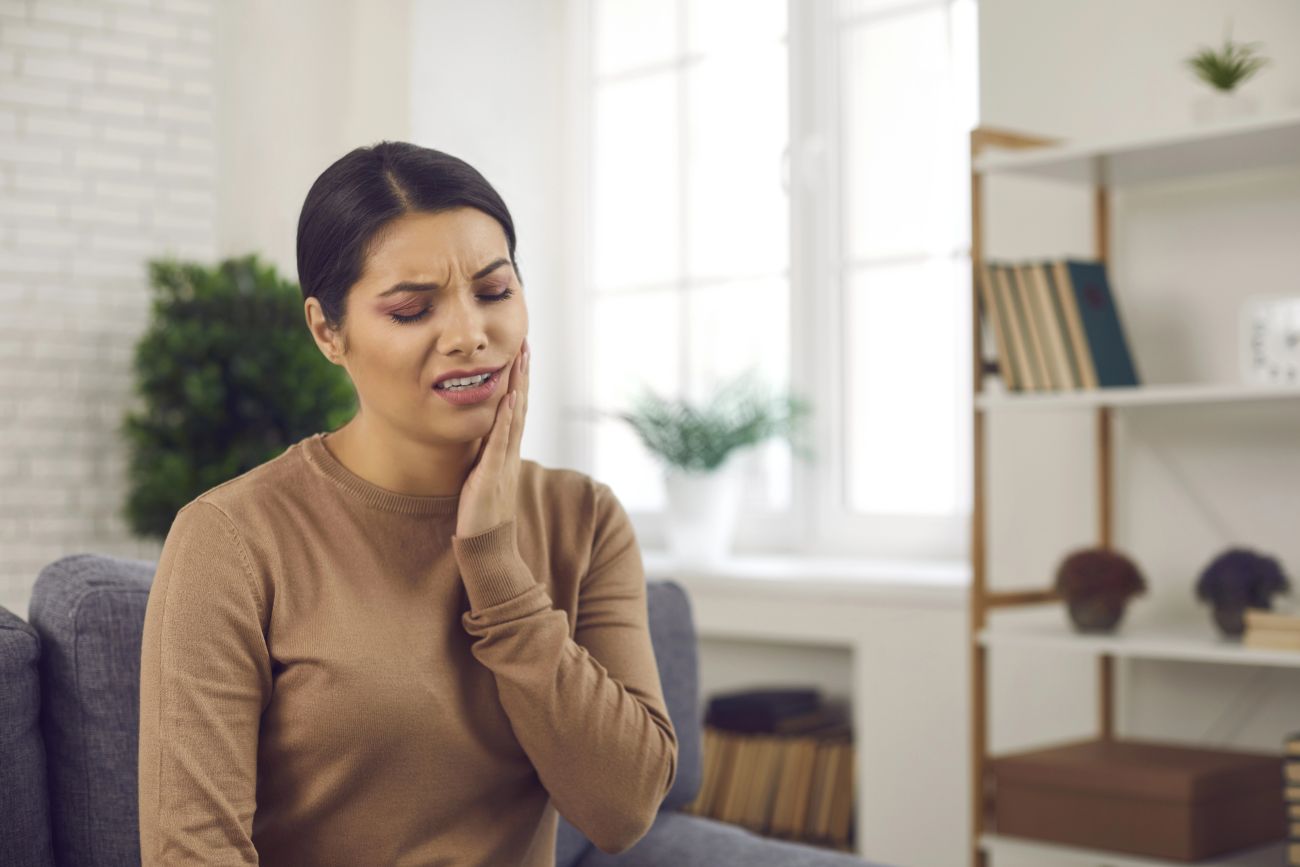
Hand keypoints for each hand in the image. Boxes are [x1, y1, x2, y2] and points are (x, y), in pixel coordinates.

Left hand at [456, 336, 529, 537]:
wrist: (488, 548)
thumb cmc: (482, 516)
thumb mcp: (483, 477)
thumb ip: (486, 456)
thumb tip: (481, 436)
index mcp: (507, 453)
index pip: (516, 409)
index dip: (518, 381)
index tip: (519, 353)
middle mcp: (510, 453)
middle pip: (521, 406)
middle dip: (522, 374)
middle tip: (525, 343)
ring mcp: (504, 463)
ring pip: (515, 418)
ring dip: (518, 387)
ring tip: (520, 359)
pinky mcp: (492, 476)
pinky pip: (501, 442)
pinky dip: (506, 419)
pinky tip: (508, 398)